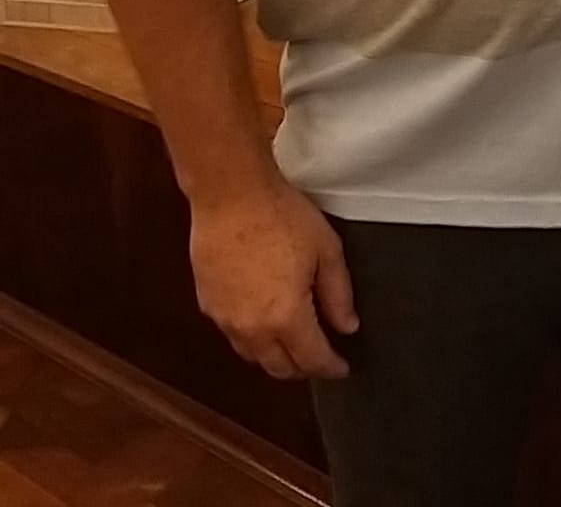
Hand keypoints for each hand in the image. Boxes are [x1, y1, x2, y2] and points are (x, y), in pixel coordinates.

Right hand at [189, 178, 358, 380]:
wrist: (231, 196)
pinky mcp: (207, 306)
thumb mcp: (326, 250)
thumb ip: (338, 294)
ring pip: (253, 357)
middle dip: (303, 369)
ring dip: (275, 358)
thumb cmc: (283, 217)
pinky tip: (265, 324)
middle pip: (278, 367)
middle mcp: (252, 329)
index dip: (329, 368)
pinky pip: (233, 337)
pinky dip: (253, 340)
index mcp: (285, 317)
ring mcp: (224, 320)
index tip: (342, 369)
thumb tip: (347, 327)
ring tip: (294, 346)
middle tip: (320, 359)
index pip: (311, 359)